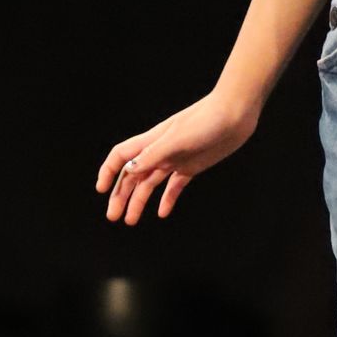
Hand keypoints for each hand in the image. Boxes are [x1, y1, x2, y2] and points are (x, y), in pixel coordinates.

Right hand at [95, 91, 259, 222]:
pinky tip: (161, 213)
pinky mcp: (191, 167)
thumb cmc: (206, 121)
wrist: (235, 115)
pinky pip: (174, 187)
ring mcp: (175, 160)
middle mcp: (160, 152)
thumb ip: (153, 155)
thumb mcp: (177, 139)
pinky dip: (167, 200)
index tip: (101, 191)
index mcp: (152, 142)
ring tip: (130, 221)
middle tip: (113, 217)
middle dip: (120, 196)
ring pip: (150, 184)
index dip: (109, 172)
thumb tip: (129, 171)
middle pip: (132, 176)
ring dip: (139, 201)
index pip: (121, 157)